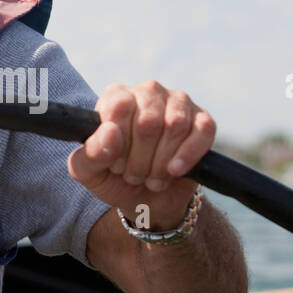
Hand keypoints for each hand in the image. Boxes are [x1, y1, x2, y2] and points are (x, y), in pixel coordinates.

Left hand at [67, 81, 216, 229]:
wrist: (148, 201)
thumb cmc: (115, 178)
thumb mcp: (90, 172)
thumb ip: (91, 154)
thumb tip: (110, 132)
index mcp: (116, 97)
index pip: (120, 107)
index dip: (119, 143)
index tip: (115, 163)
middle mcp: (148, 92)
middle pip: (148, 122)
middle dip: (140, 160)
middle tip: (134, 174)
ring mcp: (178, 103)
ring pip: (175, 126)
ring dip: (161, 163)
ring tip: (152, 175)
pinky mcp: (202, 121)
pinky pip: (202, 131)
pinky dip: (187, 156)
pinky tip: (175, 171)